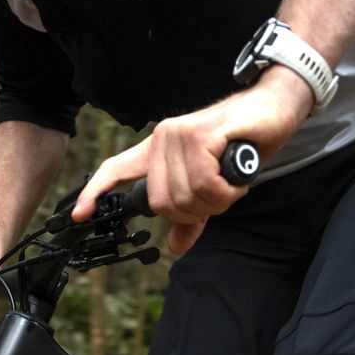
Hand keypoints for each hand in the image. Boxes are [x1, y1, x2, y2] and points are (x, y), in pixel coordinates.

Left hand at [72, 71, 313, 253]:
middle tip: (221, 194)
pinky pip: (204, 184)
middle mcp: (163, 140)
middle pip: (164, 204)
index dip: (96, 192)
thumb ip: (191, 215)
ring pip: (186, 196)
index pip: (117, 169)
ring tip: (231, 180)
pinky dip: (225, 190)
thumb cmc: (242, 145)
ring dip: (217, 200)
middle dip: (198, 210)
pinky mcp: (199, 135)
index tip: (80, 214)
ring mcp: (178, 135)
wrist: (274, 108)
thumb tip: (175, 246)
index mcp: (158, 151)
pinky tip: (235, 175)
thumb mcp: (213, 186)